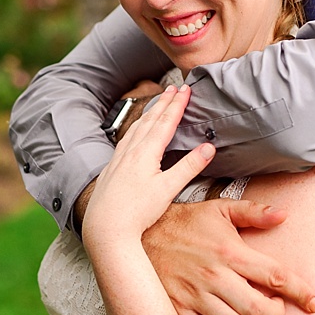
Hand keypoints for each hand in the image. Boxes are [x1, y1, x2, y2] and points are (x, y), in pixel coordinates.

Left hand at [84, 86, 214, 245]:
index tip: (186, 90)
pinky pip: (125, 139)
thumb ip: (188, 167)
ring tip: (158, 102)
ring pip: (135, 128)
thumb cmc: (136, 212)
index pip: (165, 122)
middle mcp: (130, 151)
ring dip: (149, 113)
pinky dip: (135, 128)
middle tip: (174, 87)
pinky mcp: (111, 168)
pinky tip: (134, 132)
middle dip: (164, 102)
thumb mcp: (168, 189)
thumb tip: (208, 147)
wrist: (105, 227)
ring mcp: (118, 159)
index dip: (177, 105)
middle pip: (150, 120)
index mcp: (145, 153)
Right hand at [143, 197, 314, 314]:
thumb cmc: (185, 222)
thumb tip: (285, 216)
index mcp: (229, 251)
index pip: (276, 277)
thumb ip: (254, 212)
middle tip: (279, 313)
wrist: (137, 233)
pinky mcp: (179, 310)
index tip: (314, 303)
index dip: (301, 293)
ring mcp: (195, 296)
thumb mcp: (219, 209)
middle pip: (259, 309)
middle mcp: (214, 276)